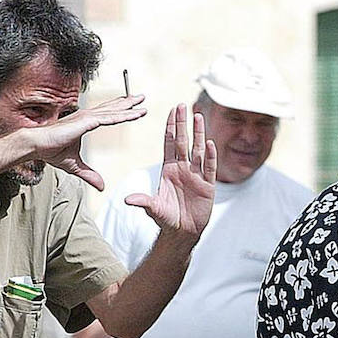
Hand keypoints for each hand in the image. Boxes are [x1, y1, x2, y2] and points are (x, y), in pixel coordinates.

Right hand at [21, 94, 147, 190]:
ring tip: (142, 100)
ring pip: (113, 111)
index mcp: (85, 123)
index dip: (119, 110)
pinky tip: (134, 113)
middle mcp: (87, 117)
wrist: (36, 145)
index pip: (106, 115)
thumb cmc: (50, 151)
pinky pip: (109, 118)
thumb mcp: (76, 166)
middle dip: (127, 102)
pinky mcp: (86, 122)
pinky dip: (123, 115)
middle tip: (141, 97)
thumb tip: (101, 186)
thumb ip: (89, 174)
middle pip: (112, 108)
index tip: (132, 107)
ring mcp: (86, 117)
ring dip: (129, 106)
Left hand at [125, 104, 216, 239]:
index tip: (171, 111)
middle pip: (183, 141)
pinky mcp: (208, 186)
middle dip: (182, 123)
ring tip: (198, 116)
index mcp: (169, 169)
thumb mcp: (153, 209)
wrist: (182, 231)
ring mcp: (196, 176)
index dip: (170, 127)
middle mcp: (183, 169)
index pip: (169, 143)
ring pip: (198, 150)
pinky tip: (210, 143)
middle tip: (183, 105)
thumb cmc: (166, 218)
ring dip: (198, 133)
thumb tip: (128, 199)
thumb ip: (143, 202)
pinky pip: (210, 168)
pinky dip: (210, 156)